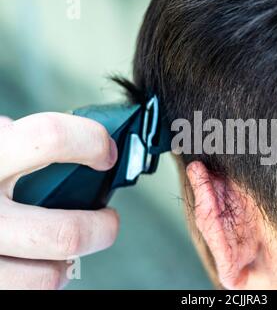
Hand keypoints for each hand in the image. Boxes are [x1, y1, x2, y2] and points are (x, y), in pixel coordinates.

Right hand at [0, 113, 119, 289]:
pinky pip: (26, 291)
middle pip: (65, 233)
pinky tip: (35, 264)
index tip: (106, 153)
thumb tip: (84, 147)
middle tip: (107, 220)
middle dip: (102, 228)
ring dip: (68, 263)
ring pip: (47, 277)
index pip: (49, 137)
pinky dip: (42, 279)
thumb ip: (18, 142)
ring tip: (64, 248)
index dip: (90, 141)